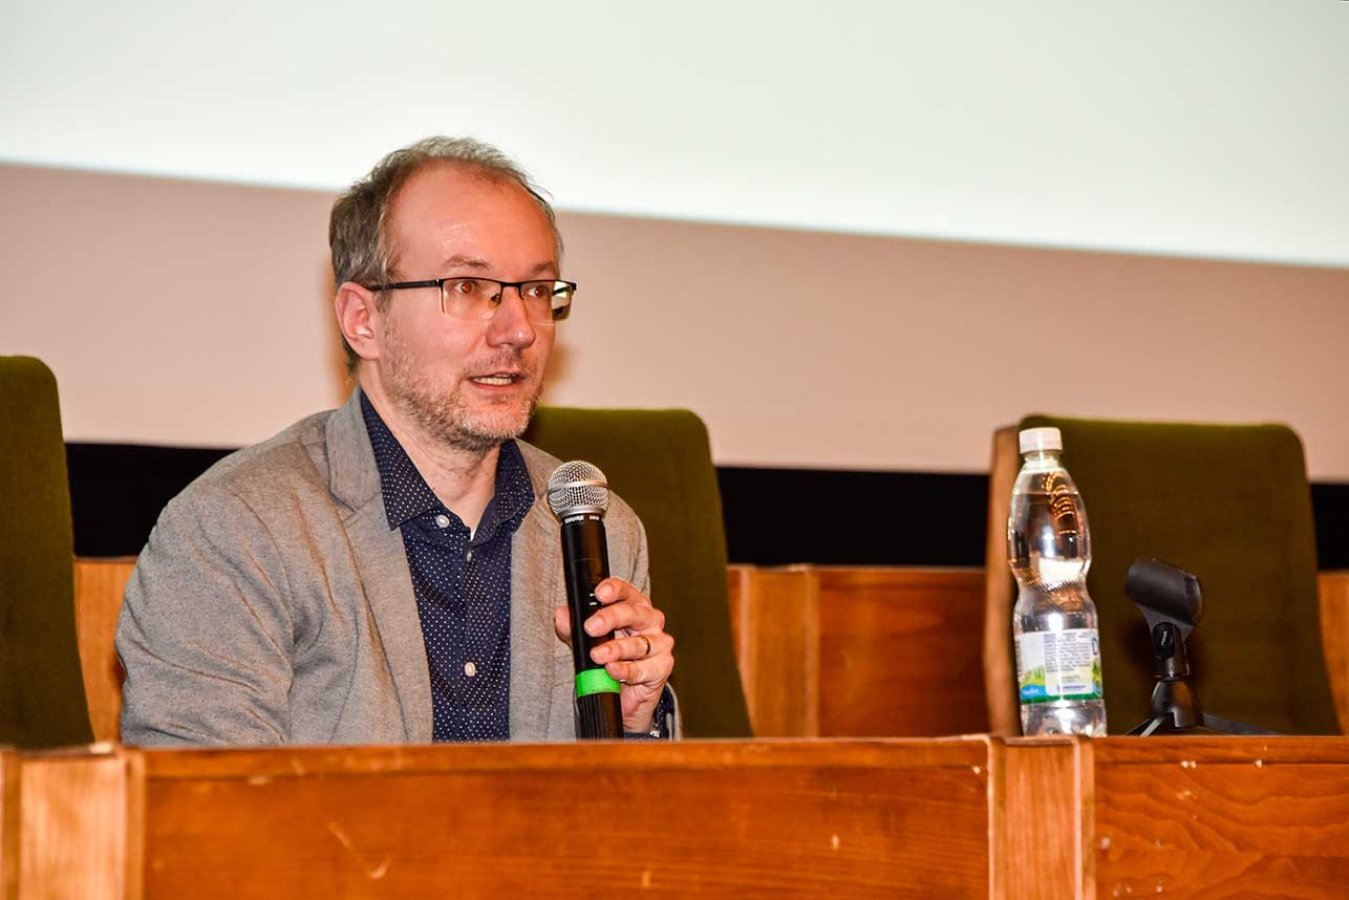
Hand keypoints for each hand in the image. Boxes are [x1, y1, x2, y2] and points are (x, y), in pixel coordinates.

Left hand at [553, 577, 674, 732]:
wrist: (625, 695)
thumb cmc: (610, 659)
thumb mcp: (586, 641)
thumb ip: (573, 629)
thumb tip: (562, 614)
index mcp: (633, 606)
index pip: (625, 591)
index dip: (614, 589)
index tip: (600, 594)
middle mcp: (650, 620)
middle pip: (633, 613)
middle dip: (611, 618)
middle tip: (591, 627)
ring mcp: (659, 643)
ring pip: (638, 643)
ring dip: (615, 649)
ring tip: (597, 655)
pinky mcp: (662, 667)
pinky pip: (643, 668)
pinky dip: (626, 670)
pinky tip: (613, 670)